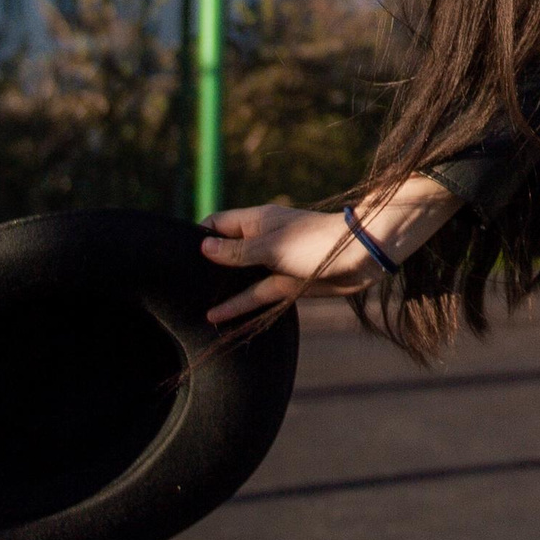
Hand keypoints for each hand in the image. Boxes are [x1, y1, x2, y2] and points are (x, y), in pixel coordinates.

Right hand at [201, 182, 461, 322]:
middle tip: (177, 288)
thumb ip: (237, 252)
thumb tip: (203, 248)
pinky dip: (241, 305)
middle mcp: (263, 241)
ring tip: (193, 308)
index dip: (198, 237)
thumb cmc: (315, 242)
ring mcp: (276, 263)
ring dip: (222, 291)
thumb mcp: (271, 247)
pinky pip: (259, 294)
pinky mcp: (289, 283)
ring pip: (242, 278)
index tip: (175, 255)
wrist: (364, 254)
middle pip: (227, 253)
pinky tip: (219, 317)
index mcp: (256, 221)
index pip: (217, 224)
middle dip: (207, 267)